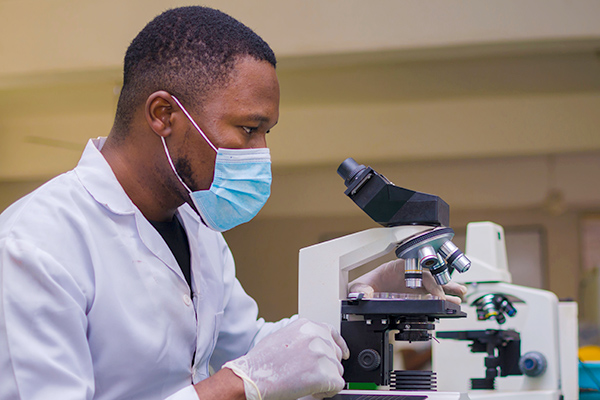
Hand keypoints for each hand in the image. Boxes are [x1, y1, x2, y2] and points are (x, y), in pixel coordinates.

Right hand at [222, 318, 349, 399]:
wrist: (252, 376)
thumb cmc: (262, 361)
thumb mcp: (283, 337)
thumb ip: (303, 338)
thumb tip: (315, 347)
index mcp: (307, 326)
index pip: (333, 333)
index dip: (339, 346)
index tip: (344, 354)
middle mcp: (317, 336)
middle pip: (336, 355)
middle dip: (327, 367)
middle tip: (309, 375)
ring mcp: (322, 354)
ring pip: (337, 371)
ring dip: (325, 380)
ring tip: (305, 382)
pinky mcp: (325, 373)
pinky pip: (337, 385)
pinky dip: (326, 392)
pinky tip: (311, 390)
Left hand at [348, 259, 466, 303]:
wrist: (362, 292)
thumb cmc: (362, 286)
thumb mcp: (359, 288)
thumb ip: (362, 290)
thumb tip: (364, 296)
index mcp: (396, 267)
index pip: (417, 271)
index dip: (429, 281)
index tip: (437, 294)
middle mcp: (407, 274)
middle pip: (429, 276)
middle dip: (444, 283)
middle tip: (456, 293)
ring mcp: (412, 283)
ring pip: (433, 284)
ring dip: (447, 288)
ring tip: (460, 295)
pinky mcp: (414, 293)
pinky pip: (430, 294)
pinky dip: (442, 296)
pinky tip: (451, 301)